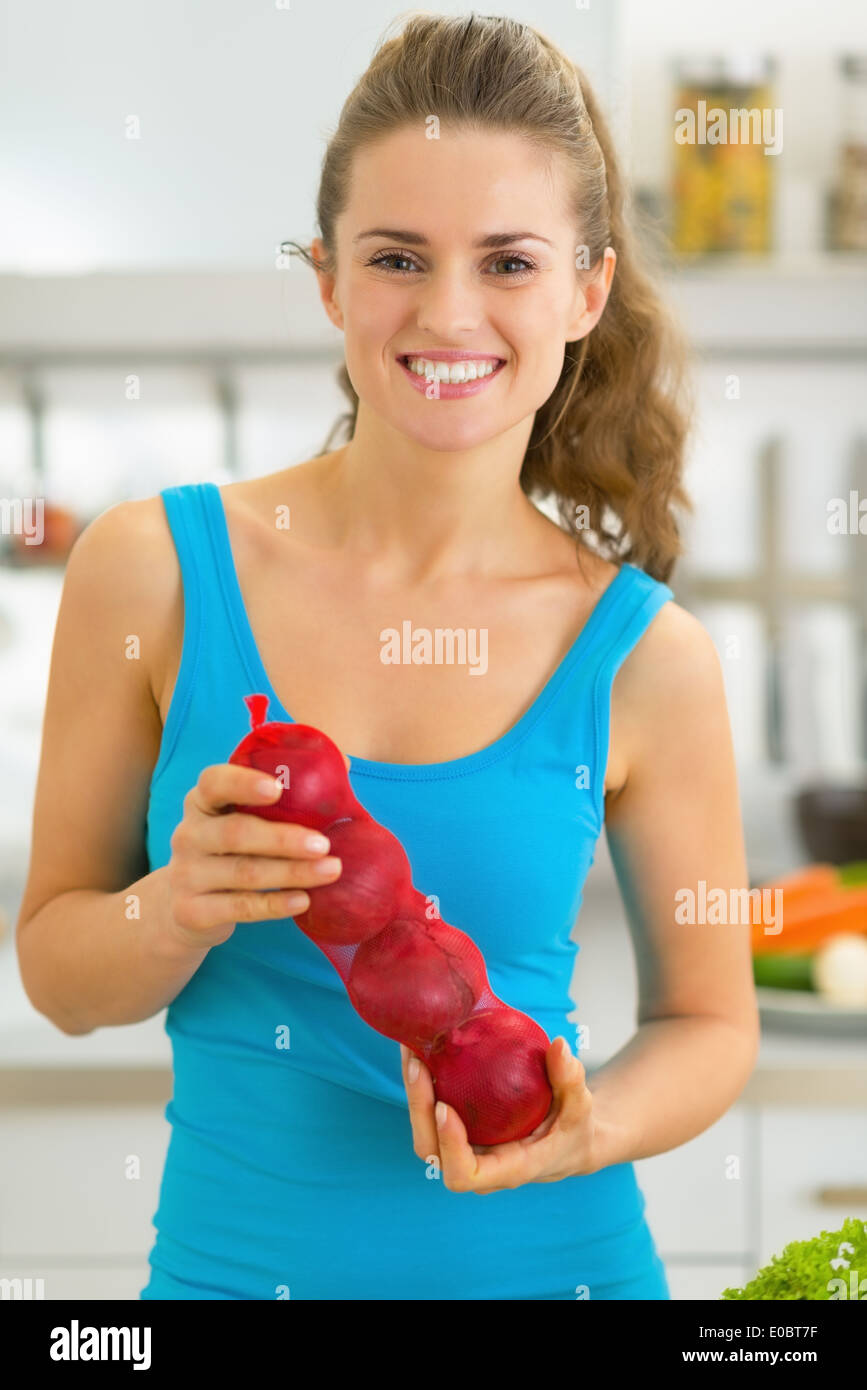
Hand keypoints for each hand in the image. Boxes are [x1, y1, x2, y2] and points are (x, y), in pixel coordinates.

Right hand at [163, 758, 347, 950]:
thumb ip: (286, 793)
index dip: (243, 783)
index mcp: (202, 802)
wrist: (186, 907)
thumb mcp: (244, 819)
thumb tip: (342, 764)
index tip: (277, 789)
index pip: (213, 782)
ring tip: (331, 870)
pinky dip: (274, 905)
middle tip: (324, 844)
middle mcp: (188, 834)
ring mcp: (187, 874)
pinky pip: (240, 907)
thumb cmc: (232, 851)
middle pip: (235, 833)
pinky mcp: (193, 911)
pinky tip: (304, 901)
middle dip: (283, 839)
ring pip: (243, 873)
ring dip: (291, 872)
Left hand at [399, 1034, 596, 1193]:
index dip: (449, 1146)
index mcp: (508, 1168)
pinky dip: (421, 1088)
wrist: (569, 1140)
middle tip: (417, 1064)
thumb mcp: (581, 1106)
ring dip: (413, 1096)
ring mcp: (467, 1149)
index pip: (466, 1173)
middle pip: (433, 1151)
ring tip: (411, 1052)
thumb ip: (571, 1079)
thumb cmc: (574, 1128)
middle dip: (418, 1109)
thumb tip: (559, 1046)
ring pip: (425, 1134)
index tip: (444, 1107)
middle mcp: (480, 1164)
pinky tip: (420, 1052)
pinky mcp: (460, 1132)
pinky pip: (431, 1117)